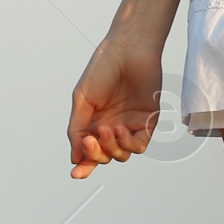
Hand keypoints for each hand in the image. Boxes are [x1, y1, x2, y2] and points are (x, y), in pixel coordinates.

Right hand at [67, 36, 164, 177]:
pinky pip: (140, 145)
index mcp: (94, 122)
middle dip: (96, 154)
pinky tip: (120, 129)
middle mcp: (112, 126)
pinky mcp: (148, 121)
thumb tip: (76, 158)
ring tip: (107, 129)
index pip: (89, 151)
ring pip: (122, 154)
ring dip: (112, 148)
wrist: (128, 50)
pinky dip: (129, 143)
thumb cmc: (102, 69)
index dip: (84, 165)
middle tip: (90, 139)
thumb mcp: (82, 100)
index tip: (76, 174)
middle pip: (105, 156)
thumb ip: (77, 129)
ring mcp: (130, 124)